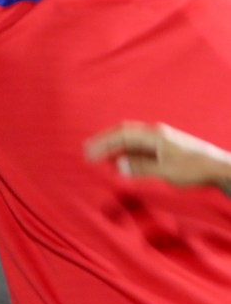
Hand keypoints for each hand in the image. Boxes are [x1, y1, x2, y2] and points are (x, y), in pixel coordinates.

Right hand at [86, 121, 230, 190]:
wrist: (219, 168)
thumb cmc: (194, 168)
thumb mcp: (166, 170)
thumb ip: (140, 167)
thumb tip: (117, 165)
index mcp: (154, 135)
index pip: (121, 135)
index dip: (102, 143)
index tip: (88, 153)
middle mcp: (155, 133)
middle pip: (123, 133)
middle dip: (104, 141)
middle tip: (86, 150)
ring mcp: (159, 140)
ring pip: (130, 140)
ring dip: (114, 147)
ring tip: (99, 157)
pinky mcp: (163, 147)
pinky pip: (138, 147)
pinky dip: (125, 152)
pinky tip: (120, 161)